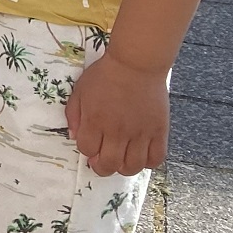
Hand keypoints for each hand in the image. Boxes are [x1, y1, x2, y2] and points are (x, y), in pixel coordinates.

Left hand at [66, 51, 169, 175]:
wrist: (136, 64)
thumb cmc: (105, 75)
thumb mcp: (80, 90)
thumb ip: (74, 115)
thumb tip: (75, 137)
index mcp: (95, 121)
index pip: (87, 149)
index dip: (87, 150)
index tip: (90, 145)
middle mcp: (117, 131)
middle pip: (108, 164)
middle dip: (102, 167)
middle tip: (102, 161)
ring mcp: (139, 134)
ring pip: (133, 166)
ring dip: (124, 168)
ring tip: (122, 159)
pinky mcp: (158, 132)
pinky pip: (156, 158)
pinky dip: (148, 162)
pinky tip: (141, 154)